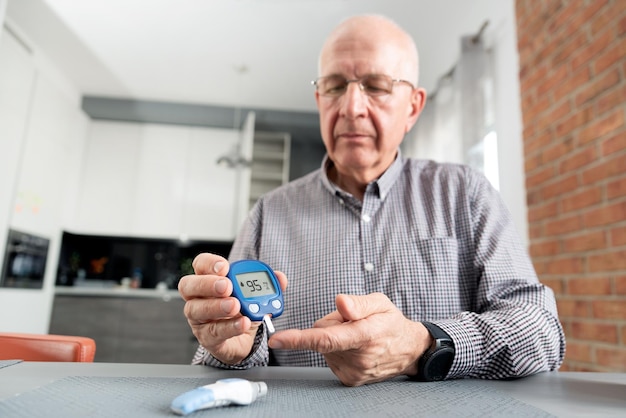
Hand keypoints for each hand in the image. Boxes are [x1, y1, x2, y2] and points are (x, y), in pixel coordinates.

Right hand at [178, 253, 287, 364]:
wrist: (242, 339)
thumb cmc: (242, 310)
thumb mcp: (255, 295)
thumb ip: (268, 285)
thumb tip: (280, 277)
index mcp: (208, 279)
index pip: (200, 264)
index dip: (209, 263)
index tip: (225, 267)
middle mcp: (197, 297)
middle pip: (188, 285)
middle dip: (208, 284)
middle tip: (227, 286)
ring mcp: (198, 318)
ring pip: (196, 310)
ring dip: (217, 307)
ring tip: (235, 306)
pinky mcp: (206, 337)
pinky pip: (213, 332)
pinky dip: (230, 327)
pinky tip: (242, 323)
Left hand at [268, 293, 431, 385]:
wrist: (409, 350)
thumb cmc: (392, 323)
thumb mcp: (380, 303)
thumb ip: (358, 303)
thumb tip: (340, 302)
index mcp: (365, 335)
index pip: (326, 338)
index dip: (299, 339)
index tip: (278, 339)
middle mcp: (359, 357)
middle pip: (323, 334)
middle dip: (332, 324)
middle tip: (353, 321)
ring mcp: (354, 371)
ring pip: (325, 347)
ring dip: (336, 338)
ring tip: (357, 335)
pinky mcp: (350, 379)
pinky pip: (330, 358)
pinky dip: (338, 350)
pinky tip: (355, 347)